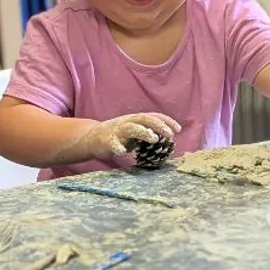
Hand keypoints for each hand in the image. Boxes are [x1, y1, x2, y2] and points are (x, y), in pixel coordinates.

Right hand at [64, 113, 180, 159]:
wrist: (91, 138)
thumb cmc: (118, 136)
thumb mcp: (135, 132)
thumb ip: (148, 133)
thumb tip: (167, 139)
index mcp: (135, 120)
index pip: (153, 116)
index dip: (166, 121)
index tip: (178, 129)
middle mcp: (127, 122)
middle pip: (144, 119)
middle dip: (158, 125)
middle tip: (170, 135)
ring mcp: (116, 131)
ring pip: (131, 128)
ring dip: (143, 132)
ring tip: (153, 139)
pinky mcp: (106, 141)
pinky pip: (113, 143)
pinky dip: (119, 147)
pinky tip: (124, 152)